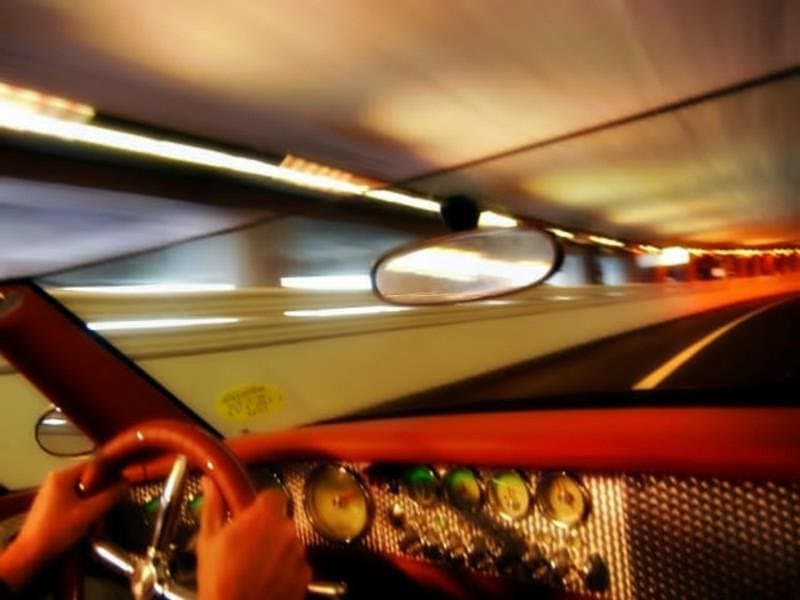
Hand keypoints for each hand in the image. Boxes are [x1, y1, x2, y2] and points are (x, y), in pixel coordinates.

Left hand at [0, 462, 126, 588]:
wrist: (29, 556)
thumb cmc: (58, 530)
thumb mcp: (89, 513)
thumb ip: (110, 496)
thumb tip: (127, 483)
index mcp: (63, 475)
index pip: (94, 464)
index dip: (111, 473)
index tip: (123, 485)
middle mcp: (56, 480)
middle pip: (89, 478)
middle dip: (102, 492)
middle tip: (112, 505)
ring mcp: (53, 493)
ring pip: (83, 491)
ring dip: (94, 503)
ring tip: (99, 518)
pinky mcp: (52, 506)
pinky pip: (75, 500)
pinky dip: (84, 509)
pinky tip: (88, 523)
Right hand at [197, 477, 310, 599]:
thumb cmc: (219, 579)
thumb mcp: (209, 540)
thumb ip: (213, 506)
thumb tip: (210, 483)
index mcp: (264, 516)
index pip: (273, 495)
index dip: (262, 504)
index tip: (251, 515)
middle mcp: (286, 530)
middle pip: (281, 520)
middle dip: (267, 529)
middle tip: (248, 545)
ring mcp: (298, 553)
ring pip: (289, 543)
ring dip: (277, 550)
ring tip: (255, 566)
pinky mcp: (305, 574)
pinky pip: (296, 564)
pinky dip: (285, 570)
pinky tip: (267, 579)